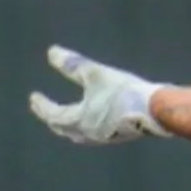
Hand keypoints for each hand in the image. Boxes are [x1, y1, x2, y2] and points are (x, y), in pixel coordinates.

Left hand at [29, 45, 168, 145]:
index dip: (42, 105)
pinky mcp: (120, 135)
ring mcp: (105, 137)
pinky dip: (88, 127)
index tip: (34, 98)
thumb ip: (72, 65)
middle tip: (47, 112)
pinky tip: (97, 121)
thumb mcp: (95, 74)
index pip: (53, 114)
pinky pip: (96, 134)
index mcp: (79, 120)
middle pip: (65, 129)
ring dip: (70, 126)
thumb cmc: (123, 92)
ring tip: (69, 119)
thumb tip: (52, 53)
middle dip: (54, 119)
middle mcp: (89, 133)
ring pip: (80, 134)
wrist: (156, 110)